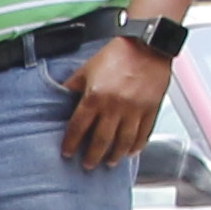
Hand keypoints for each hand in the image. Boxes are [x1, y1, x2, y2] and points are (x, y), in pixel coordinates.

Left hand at [62, 34, 170, 168]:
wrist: (147, 45)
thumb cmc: (117, 54)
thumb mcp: (87, 69)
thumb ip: (73, 86)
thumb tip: (59, 97)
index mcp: (95, 97)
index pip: (78, 127)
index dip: (71, 143)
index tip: (67, 153)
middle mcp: (114, 106)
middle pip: (101, 140)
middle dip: (92, 156)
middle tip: (88, 164)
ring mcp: (134, 110)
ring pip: (123, 141)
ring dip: (115, 155)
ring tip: (109, 162)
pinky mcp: (150, 109)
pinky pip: (143, 133)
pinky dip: (137, 146)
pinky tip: (131, 152)